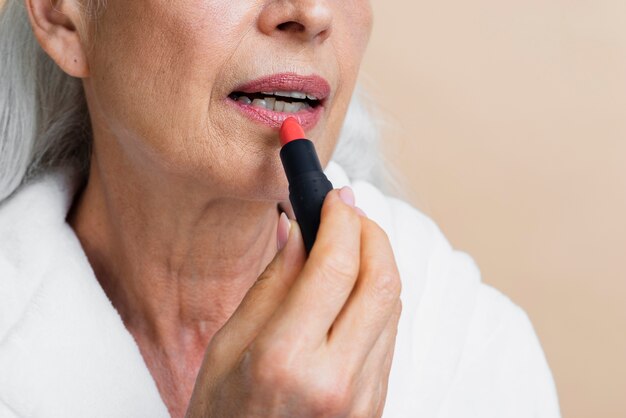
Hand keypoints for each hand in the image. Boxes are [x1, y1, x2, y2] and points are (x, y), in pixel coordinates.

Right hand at [186, 187, 401, 417]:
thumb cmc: (222, 417)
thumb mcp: (227, 346)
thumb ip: (273, 283)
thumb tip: (302, 231)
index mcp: (286, 360)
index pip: (336, 267)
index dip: (341, 220)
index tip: (334, 198)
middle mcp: (336, 380)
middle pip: (382, 280)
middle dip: (371, 233)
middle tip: (349, 213)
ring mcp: (364, 396)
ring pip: (392, 304)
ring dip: (377, 262)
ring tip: (348, 244)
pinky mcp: (376, 402)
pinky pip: (388, 333)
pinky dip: (376, 297)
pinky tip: (351, 287)